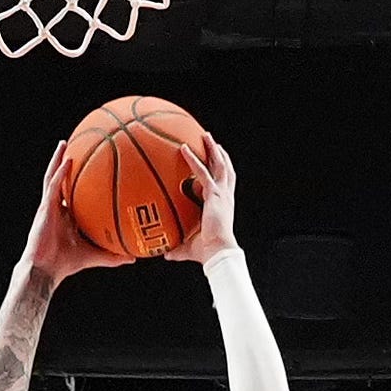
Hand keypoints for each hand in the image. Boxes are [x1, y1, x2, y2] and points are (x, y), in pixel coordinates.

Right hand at [23, 140, 112, 284]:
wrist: (46, 269)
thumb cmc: (65, 264)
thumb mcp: (94, 256)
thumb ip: (112, 255)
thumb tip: (133, 257)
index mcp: (67, 216)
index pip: (73, 194)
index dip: (79, 182)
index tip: (91, 168)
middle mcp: (57, 208)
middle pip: (61, 180)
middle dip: (66, 163)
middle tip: (77, 146)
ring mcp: (49, 206)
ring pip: (52, 177)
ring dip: (58, 159)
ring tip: (64, 143)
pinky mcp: (45, 208)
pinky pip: (53, 186)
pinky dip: (60, 172)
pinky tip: (68, 160)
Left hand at [166, 134, 240, 261]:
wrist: (217, 251)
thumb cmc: (207, 252)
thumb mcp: (190, 247)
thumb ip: (177, 248)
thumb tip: (165, 254)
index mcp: (223, 206)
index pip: (223, 184)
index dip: (221, 171)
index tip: (216, 161)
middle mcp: (225, 196)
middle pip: (225, 169)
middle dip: (219, 154)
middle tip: (212, 142)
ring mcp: (221, 193)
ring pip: (219, 165)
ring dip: (212, 149)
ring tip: (205, 136)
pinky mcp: (214, 194)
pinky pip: (202, 171)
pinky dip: (192, 159)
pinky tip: (183, 148)